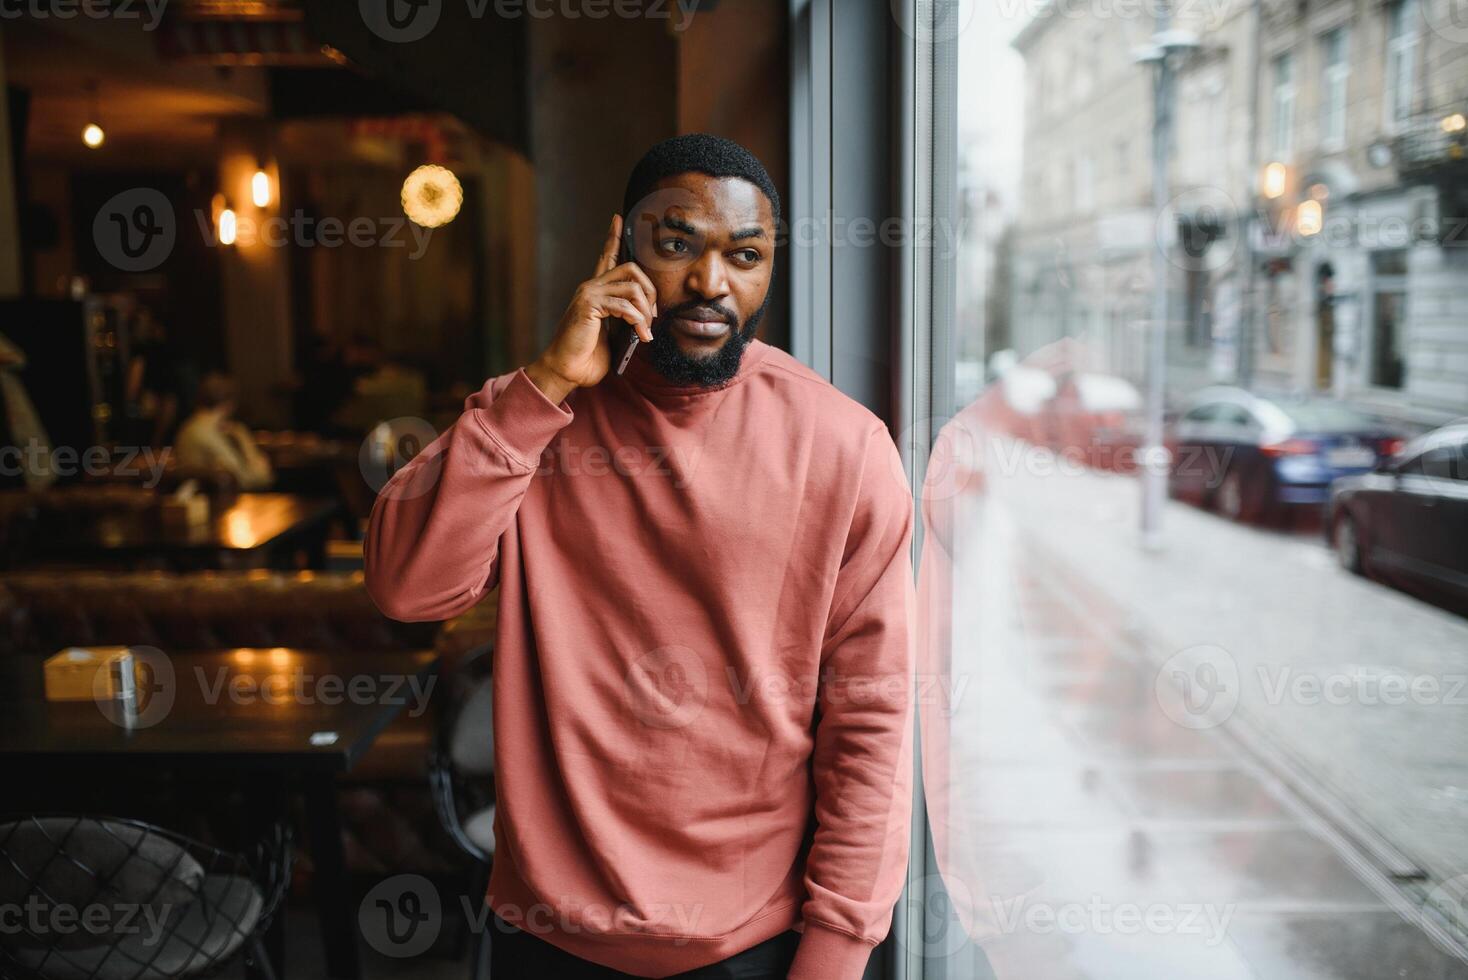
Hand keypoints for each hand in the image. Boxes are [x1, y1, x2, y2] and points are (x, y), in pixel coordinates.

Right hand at [527, 214, 657, 402]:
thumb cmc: (588, 357)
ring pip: (632, 286)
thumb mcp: (613, 335)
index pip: (607, 257)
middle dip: (650, 290)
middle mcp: (591, 287)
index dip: (613, 237)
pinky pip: (624, 303)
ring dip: (646, 311)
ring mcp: (588, 294)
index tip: (618, 218)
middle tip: (652, 316)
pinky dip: (637, 320)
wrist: (566, 370)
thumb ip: (626, 319)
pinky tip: (638, 334)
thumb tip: (647, 317)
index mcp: (596, 292)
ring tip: (645, 332)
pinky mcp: (588, 305)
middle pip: (631, 267)